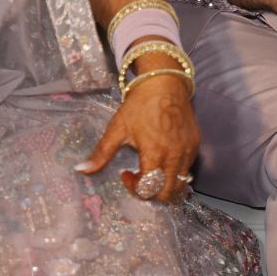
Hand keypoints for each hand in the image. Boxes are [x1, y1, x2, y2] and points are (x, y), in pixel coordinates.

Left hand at [74, 67, 197, 202]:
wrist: (164, 82)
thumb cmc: (139, 105)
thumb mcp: (117, 128)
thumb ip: (101, 153)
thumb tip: (80, 170)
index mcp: (154, 153)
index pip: (147, 189)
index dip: (134, 188)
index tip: (125, 173)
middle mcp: (175, 156)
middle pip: (166, 193)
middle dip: (151, 193)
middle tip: (139, 178)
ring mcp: (188, 151)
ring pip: (180, 184)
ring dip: (164, 185)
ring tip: (152, 172)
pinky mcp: (195, 145)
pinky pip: (187, 169)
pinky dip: (175, 173)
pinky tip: (163, 161)